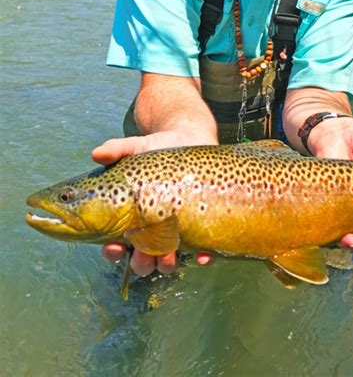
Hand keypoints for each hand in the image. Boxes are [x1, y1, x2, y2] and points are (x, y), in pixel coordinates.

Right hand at [92, 134, 214, 274]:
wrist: (189, 140)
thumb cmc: (155, 149)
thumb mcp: (133, 148)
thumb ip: (115, 151)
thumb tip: (96, 154)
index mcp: (129, 219)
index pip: (115, 245)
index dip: (112, 251)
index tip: (114, 246)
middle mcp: (150, 231)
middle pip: (141, 261)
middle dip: (141, 262)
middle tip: (144, 252)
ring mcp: (175, 232)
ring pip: (167, 262)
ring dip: (166, 263)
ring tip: (170, 253)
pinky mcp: (198, 227)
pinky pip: (201, 251)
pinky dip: (203, 257)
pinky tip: (204, 256)